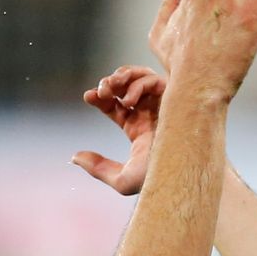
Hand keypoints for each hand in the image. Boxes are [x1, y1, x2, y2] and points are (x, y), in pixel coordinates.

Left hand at [73, 65, 166, 196]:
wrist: (181, 174)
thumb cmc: (158, 179)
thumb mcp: (121, 179)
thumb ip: (98, 168)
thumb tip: (74, 157)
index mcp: (139, 128)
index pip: (116, 105)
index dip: (100, 98)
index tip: (87, 96)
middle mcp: (150, 113)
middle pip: (126, 86)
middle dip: (110, 83)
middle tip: (101, 91)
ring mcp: (162, 105)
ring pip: (140, 76)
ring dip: (122, 76)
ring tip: (111, 87)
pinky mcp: (174, 99)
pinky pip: (154, 79)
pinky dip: (138, 84)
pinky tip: (129, 100)